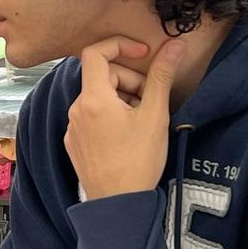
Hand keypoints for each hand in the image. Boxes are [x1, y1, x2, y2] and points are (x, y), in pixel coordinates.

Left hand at [64, 36, 183, 199]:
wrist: (118, 203)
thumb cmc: (138, 161)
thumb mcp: (154, 115)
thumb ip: (161, 77)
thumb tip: (174, 46)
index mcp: (93, 99)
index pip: (95, 52)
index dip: (120, 45)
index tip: (143, 53)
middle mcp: (76, 110)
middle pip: (101, 76)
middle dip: (129, 79)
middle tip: (150, 98)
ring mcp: (73, 127)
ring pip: (97, 97)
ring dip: (121, 98)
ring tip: (142, 120)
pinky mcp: (74, 143)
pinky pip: (91, 117)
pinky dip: (110, 115)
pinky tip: (127, 135)